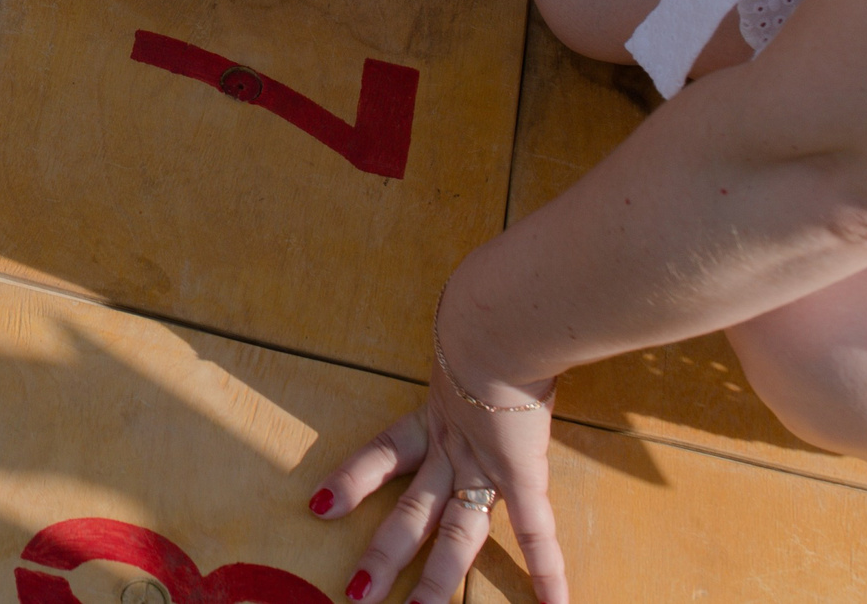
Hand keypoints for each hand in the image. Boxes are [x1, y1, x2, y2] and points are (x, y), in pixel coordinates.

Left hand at [310, 305, 567, 603]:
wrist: (500, 320)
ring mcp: (484, 466)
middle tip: (353, 595)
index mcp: (435, 416)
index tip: (318, 506)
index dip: (353, 480)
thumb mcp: (465, 330)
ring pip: (454, 536)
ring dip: (435, 582)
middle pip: (410, 514)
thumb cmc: (486, 317)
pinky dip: (548, 571)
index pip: (382, 455)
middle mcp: (453, 449)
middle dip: (382, 556)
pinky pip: (536, 531)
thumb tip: (478, 291)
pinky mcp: (521, 473)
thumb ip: (466, 332)